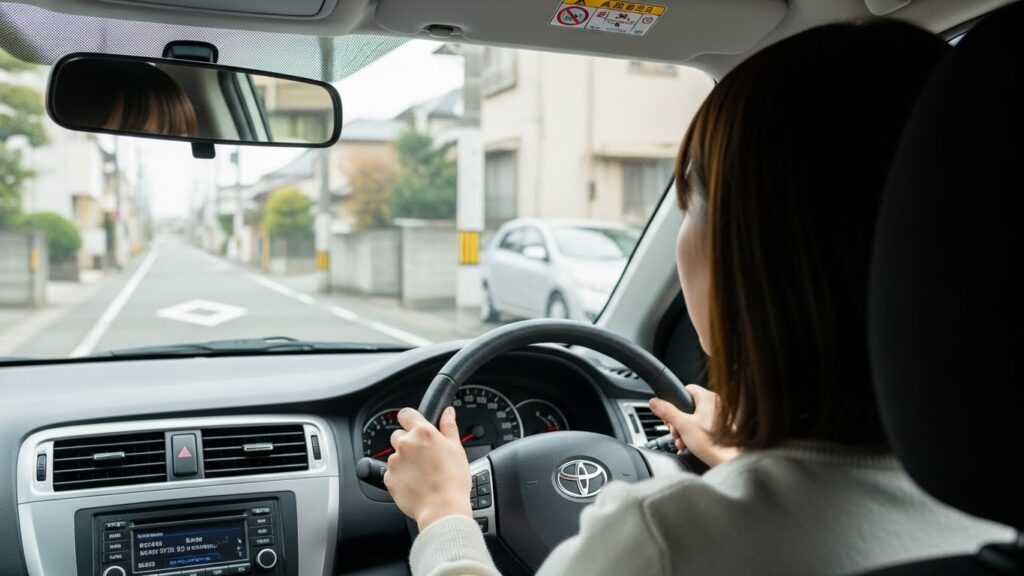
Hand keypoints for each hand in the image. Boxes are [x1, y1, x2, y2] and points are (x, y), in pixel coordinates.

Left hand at [383, 406, 471, 530]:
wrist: (442, 508)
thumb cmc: (453, 480)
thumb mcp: (457, 449)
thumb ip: (449, 427)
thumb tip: (447, 412)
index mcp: (423, 432)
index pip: (406, 414)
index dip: (410, 419)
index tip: (414, 426)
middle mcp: (405, 444)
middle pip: (399, 435)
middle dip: (408, 442)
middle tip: (423, 456)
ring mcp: (394, 461)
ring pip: (395, 455)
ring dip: (405, 461)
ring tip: (422, 474)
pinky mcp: (388, 478)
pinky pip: (391, 473)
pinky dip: (400, 476)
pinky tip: (415, 484)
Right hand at [648, 385, 739, 467]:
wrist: (728, 461)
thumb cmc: (712, 443)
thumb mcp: (682, 425)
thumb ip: (666, 411)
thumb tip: (654, 402)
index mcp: (708, 398)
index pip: (686, 389)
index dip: (675, 401)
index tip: (669, 413)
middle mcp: (715, 404)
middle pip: (687, 406)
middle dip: (677, 421)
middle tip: (675, 431)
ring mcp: (718, 416)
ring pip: (693, 418)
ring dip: (683, 430)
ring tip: (681, 441)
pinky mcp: (719, 428)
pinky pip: (701, 427)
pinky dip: (692, 435)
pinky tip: (688, 444)